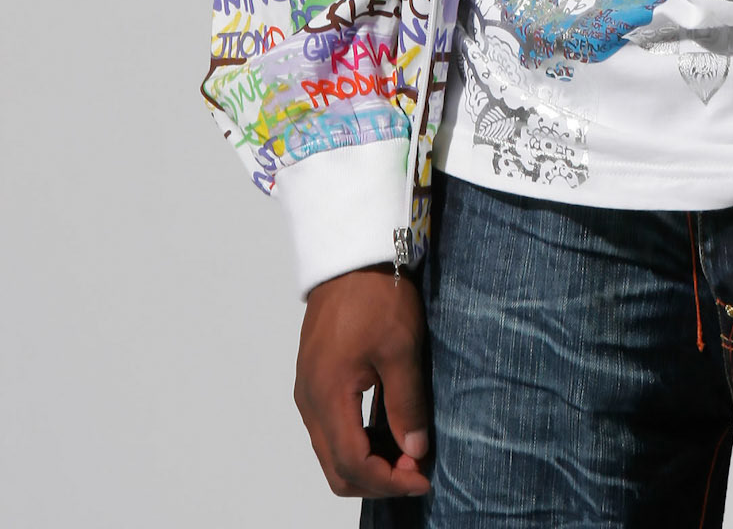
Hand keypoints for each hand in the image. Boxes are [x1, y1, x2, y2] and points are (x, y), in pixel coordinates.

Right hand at [294, 266, 431, 499]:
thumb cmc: (375, 295)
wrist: (351, 255)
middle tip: (415, 469)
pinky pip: (330, 429)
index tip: (421, 476)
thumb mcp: (401, 348)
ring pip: (331, 451)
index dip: (388, 480)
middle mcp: (310, 401)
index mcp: (327, 396)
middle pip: (336, 468)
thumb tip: (414, 450)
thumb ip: (406, 404)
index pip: (353, 464)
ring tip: (406, 451)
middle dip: (376, 480)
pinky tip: (387, 430)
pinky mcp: (315, 379)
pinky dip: (356, 441)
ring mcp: (309, 391)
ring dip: (367, 462)